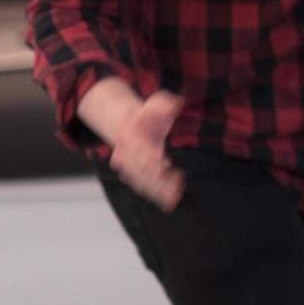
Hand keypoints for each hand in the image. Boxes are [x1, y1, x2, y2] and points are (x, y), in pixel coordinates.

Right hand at [108, 89, 185, 211]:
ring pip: (142, 183)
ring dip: (157, 192)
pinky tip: (170, 202)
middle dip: (158, 183)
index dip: (153, 163)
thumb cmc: (146, 114)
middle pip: (142, 173)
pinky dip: (156, 194)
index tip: (166, 167)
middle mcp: (129, 155)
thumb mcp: (156, 103)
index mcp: (133, 138)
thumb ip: (166, 104)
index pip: (141, 154)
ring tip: (174, 199)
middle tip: (176, 190)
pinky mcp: (135, 174)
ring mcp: (130, 166)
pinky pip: (144, 187)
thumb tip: (177, 103)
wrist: (126, 123)